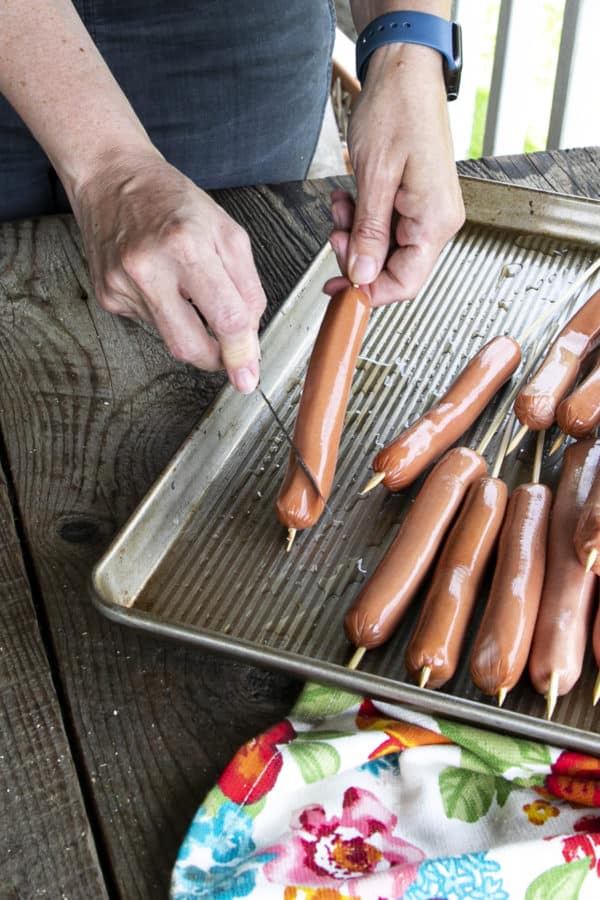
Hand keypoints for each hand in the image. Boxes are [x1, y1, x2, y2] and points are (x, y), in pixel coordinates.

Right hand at [71, 148, 266, 392]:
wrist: (112, 179)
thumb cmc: (173, 202)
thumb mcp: (226, 232)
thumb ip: (247, 286)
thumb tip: (249, 338)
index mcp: (186, 245)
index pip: (225, 317)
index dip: (241, 352)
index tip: (248, 376)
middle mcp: (149, 267)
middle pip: (190, 345)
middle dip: (215, 360)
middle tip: (228, 356)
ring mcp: (123, 285)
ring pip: (172, 338)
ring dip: (191, 327)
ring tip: (188, 288)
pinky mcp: (108, 295)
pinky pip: (151, 324)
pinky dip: (167, 313)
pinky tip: (161, 284)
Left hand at [326, 42, 464, 304]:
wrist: (404, 69)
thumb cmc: (398, 108)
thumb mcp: (375, 176)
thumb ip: (369, 231)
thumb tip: (362, 273)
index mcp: (435, 219)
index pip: (405, 282)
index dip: (370, 291)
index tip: (340, 289)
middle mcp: (436, 219)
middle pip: (393, 267)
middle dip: (357, 255)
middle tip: (333, 234)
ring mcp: (426, 210)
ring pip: (384, 248)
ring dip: (355, 234)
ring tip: (340, 206)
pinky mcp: (414, 200)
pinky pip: (385, 227)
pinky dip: (361, 218)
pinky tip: (349, 198)